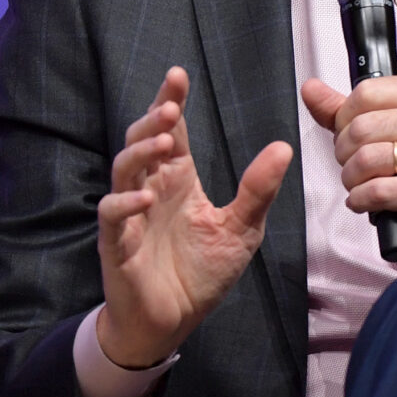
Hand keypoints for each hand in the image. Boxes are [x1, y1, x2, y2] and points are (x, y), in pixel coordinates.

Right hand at [97, 67, 292, 367]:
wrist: (173, 321)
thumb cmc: (201, 272)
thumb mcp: (241, 229)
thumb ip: (258, 189)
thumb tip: (284, 147)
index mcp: (178, 179)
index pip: (171, 131)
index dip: (170, 101)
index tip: (178, 75)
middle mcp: (151, 189)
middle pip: (142, 141)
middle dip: (152, 119)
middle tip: (171, 107)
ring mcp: (131, 214)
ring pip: (123, 170)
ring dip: (141, 152)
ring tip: (165, 141)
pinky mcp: (118, 244)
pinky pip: (113, 216)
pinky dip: (125, 205)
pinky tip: (144, 199)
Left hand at [299, 75, 396, 260]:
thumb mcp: (385, 130)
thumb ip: (344, 110)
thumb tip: (311, 89)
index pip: (366, 92)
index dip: (345, 118)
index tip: (352, 135)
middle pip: (362, 127)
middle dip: (345, 152)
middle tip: (356, 165)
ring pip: (366, 159)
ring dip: (351, 179)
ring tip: (361, 184)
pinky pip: (377, 190)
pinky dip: (360, 200)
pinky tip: (367, 201)